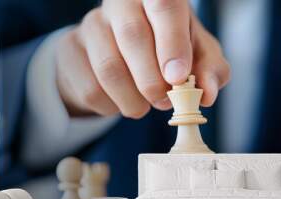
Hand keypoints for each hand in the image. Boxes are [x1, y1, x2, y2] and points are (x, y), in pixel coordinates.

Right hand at [56, 0, 229, 117]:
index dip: (172, 43)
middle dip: (153, 81)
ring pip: (109, 68)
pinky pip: (91, 89)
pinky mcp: (71, 50)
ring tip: (147, 104)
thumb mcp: (197, 55)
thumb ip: (209, 69)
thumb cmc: (166, 50)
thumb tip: (207, 94)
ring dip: (134, 100)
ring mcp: (91, 24)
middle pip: (133, 37)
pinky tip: (123, 100)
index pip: (164, 5)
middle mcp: (120, 3)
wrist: (121, 53)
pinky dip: (113, 107)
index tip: (178, 77)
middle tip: (165, 101)